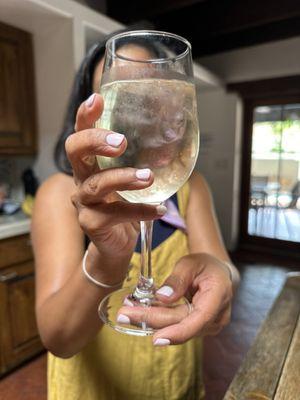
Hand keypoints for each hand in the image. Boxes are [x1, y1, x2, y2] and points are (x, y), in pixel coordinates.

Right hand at [66, 93, 165, 273]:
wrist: (116, 244)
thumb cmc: (124, 206)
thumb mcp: (129, 180)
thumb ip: (140, 161)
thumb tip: (173, 134)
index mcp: (90, 164)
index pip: (80, 134)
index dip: (85, 116)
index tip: (97, 99)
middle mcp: (81, 180)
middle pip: (75, 152)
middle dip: (96, 141)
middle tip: (121, 142)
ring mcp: (83, 203)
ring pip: (97, 185)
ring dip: (124, 178)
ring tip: (148, 177)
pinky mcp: (91, 224)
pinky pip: (115, 214)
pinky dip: (140, 210)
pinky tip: (159, 209)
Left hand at [117, 253, 232, 344]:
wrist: (218, 274)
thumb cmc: (206, 266)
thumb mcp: (191, 263)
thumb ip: (178, 279)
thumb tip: (162, 297)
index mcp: (218, 298)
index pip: (198, 320)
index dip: (177, 332)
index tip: (155, 338)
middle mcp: (215, 318)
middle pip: (180, 324)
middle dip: (151, 321)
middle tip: (124, 315)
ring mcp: (207, 326)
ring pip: (175, 327)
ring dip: (149, 321)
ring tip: (126, 312)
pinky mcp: (195, 328)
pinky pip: (175, 326)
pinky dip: (155, 319)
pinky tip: (137, 312)